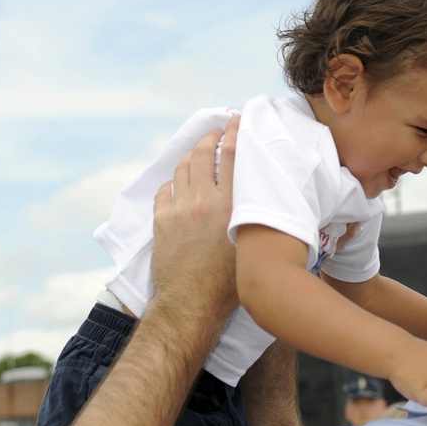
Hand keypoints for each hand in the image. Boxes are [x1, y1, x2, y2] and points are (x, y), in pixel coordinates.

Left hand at [151, 117, 239, 313]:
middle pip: (203, 154)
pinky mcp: (161, 221)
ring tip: (199, 153)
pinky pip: (165, 190)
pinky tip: (179, 184)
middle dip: (210, 138)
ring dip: (192, 156)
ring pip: (182, 169)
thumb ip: (255, 216)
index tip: (236, 122)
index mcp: (230, 205)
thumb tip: (265, 201)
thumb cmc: (230, 282)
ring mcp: (179, 209)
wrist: (192, 303)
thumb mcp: (252, 243)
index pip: (232, 156)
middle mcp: (203, 201)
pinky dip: (174, 182)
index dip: (234, 133)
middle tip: (216, 132)